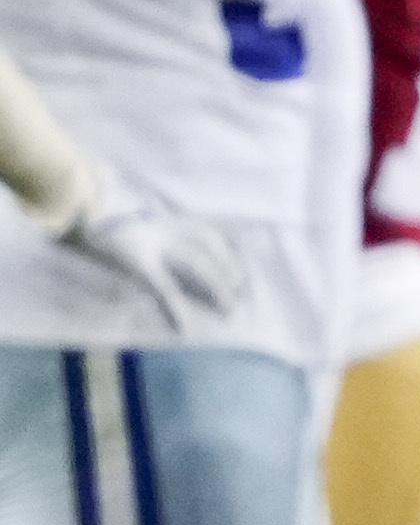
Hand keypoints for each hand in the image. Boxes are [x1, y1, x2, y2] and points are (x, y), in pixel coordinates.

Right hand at [54, 173, 244, 331]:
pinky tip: (182, 329)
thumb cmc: (86, 200)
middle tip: (241, 294)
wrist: (73, 195)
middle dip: (226, 272)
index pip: (203, 234)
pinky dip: (172, 310)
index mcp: (158, 219)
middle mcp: (161, 230)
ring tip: (227, 311)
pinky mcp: (136, 261)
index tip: (238, 269)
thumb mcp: (115, 209)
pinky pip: (161, 288)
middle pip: (205, 250)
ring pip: (195, 266)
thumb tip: (129, 214)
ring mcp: (151, 244)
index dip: (224, 252)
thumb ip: (132, 217)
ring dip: (214, 289)